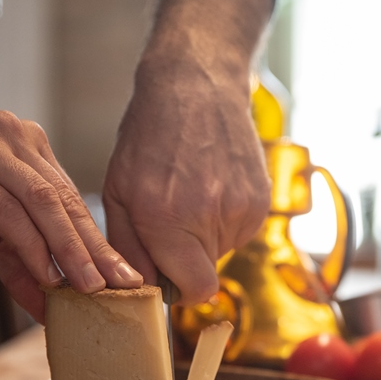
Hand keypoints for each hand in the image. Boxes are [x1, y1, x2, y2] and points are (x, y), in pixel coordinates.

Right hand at [0, 112, 141, 321]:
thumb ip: (19, 264)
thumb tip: (53, 307)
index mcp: (26, 148)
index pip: (71, 202)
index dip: (98, 242)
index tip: (125, 279)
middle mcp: (14, 140)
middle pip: (66, 202)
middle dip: (96, 250)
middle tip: (123, 288)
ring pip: (44, 204)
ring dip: (70, 251)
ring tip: (90, 288)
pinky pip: (8, 211)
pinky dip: (30, 247)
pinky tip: (45, 276)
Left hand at [102, 0, 274, 305]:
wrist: (196, 87)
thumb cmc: (148, 138)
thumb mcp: (118, 192)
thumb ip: (128, 249)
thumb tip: (141, 292)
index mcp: (166, 219)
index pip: (193, 292)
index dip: (178, 289)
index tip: (165, 273)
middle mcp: (209, 217)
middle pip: (206, 274)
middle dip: (186, 261)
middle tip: (171, 222)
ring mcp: (242, 208)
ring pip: (222, 252)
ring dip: (205, 237)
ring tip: (191, 193)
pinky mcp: (262, 199)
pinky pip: (240, 231)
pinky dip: (224, 219)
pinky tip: (211, 186)